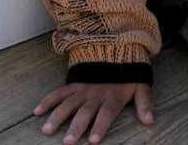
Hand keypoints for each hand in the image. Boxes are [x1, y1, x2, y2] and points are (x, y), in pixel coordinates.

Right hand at [34, 82, 153, 144]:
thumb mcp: (142, 87)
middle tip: (67, 142)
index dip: (100, 127)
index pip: (106, 114)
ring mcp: (83, 90)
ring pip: (68, 103)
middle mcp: (96, 95)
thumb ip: (145, 104)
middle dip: (76, 127)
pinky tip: (37, 111)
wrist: (118, 52)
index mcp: (113, 98)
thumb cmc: (129, 76)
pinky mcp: (74, 85)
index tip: (93, 141)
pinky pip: (59, 92)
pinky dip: (48, 100)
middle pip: (85, 112)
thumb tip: (150, 121)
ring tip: (47, 130)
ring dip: (57, 116)